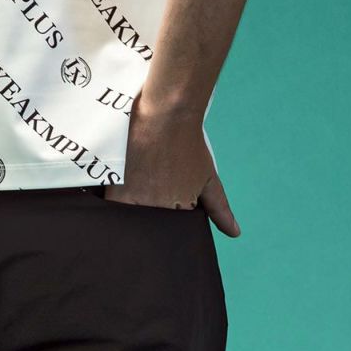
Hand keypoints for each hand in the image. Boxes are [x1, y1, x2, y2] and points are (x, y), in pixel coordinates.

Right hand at [105, 97, 238, 235]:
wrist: (165, 116)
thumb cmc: (188, 144)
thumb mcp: (209, 179)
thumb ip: (220, 209)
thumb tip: (235, 234)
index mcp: (181, 213)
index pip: (174, 231)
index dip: (172, 217)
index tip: (170, 195)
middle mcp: (159, 213)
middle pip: (154, 228)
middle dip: (155, 214)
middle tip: (156, 183)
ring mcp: (137, 205)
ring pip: (135, 223)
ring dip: (137, 210)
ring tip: (143, 181)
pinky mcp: (117, 195)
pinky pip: (115, 214)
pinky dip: (120, 207)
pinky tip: (126, 187)